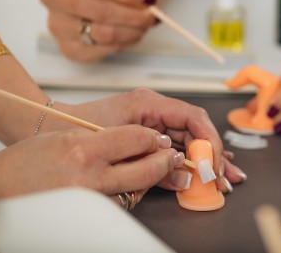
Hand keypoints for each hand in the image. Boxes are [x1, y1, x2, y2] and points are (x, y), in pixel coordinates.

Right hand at [0, 125, 181, 203]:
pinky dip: (129, 194)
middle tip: (170, 155)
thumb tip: (142, 140)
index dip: (153, 137)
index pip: (137, 138)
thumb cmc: (27, 161)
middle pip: (147, 168)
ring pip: (138, 190)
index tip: (158, 137)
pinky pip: (121, 205)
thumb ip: (105, 137)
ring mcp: (91, 201)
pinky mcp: (90, 216)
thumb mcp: (68, 136)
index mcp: (83, 149)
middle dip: (164, 160)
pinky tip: (126, 186)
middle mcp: (89, 177)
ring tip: (151, 168)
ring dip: (149, 179)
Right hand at [39, 0, 158, 62]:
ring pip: (101, 33)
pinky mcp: (66, 47)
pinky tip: (131, 33)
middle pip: (98, 10)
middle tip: (153, 16)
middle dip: (133, 15)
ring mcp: (56, 23)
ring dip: (131, 31)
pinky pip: (99, 51)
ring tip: (144, 24)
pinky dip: (122, 44)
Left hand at [44, 88, 245, 192]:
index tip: (214, 164)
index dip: (209, 142)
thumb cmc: (80, 127)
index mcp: (151, 103)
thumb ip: (152, 161)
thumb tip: (184, 176)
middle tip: (227, 178)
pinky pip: (176, 147)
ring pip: (190, 140)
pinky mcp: (148, 134)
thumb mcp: (119, 144)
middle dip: (214, 155)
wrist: (53, 125)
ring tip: (225, 179)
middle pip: (196, 131)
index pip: (194, 118)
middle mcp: (156, 110)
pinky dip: (190, 162)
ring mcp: (153, 121)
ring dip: (207, 160)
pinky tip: (204, 172)